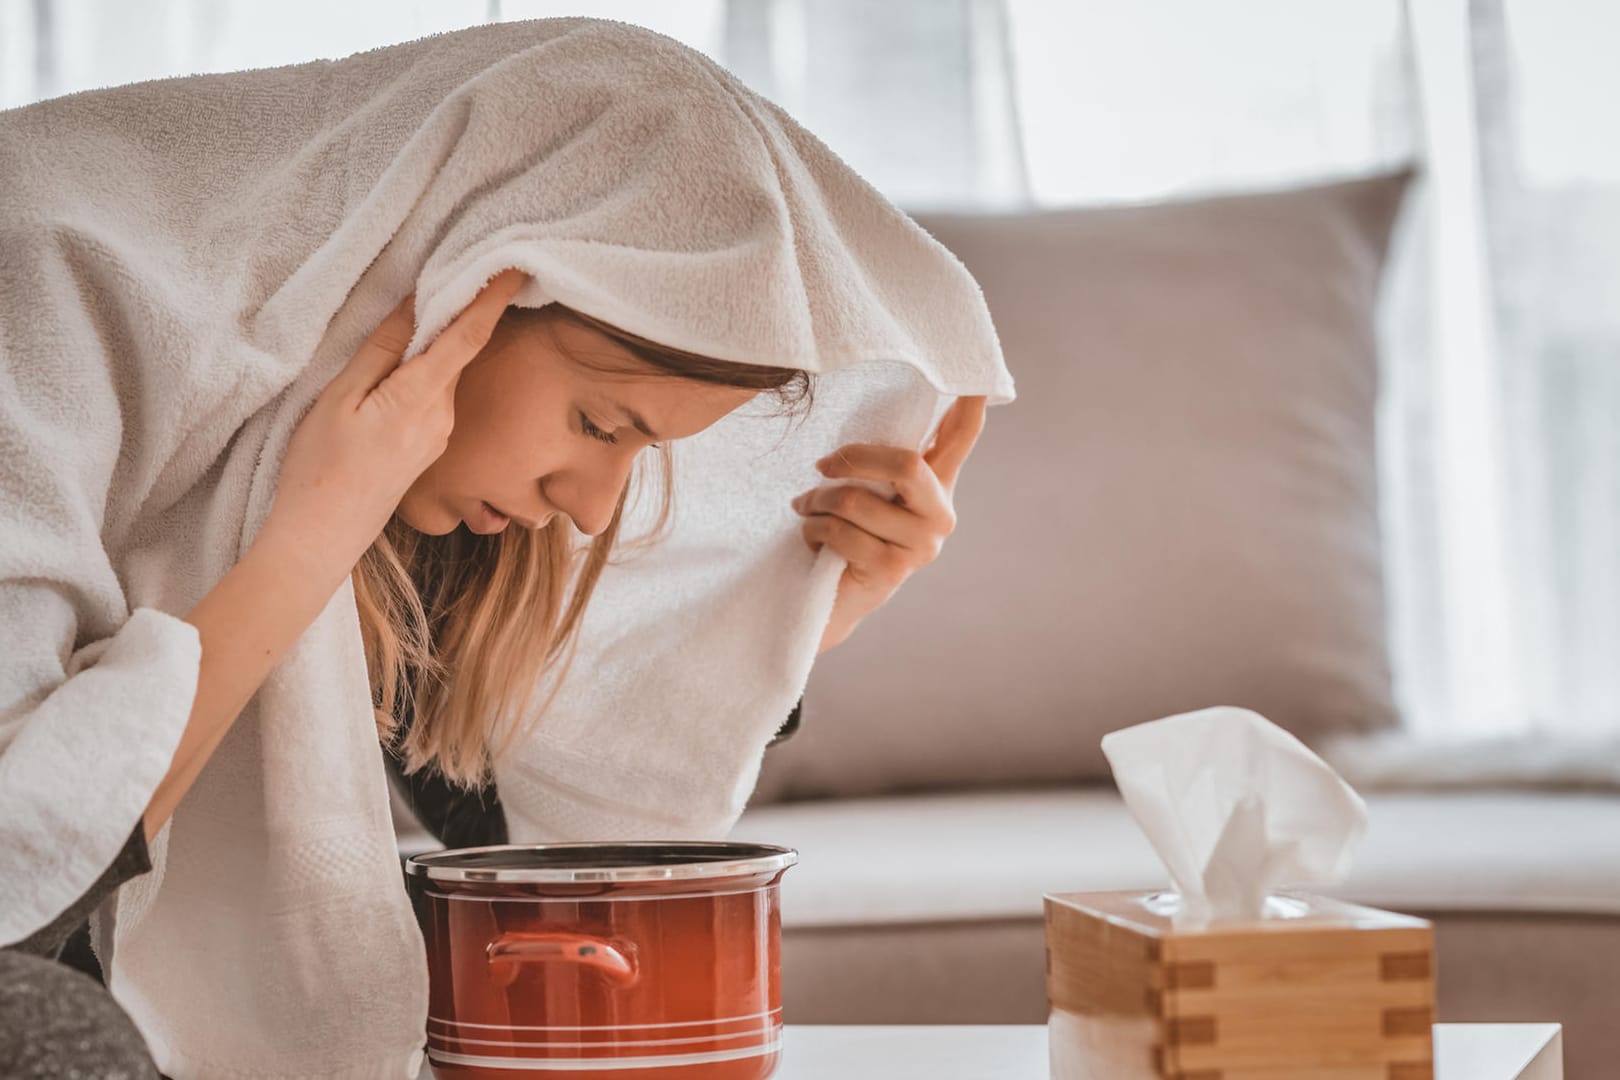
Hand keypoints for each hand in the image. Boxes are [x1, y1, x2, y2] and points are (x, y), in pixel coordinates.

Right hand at [262, 268, 527, 577]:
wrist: (322, 536)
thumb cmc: (321, 466)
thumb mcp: (341, 398)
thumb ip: (381, 351)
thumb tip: (414, 306)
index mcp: (422, 398)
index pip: (469, 336)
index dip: (493, 298)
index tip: (516, 267)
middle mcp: (444, 417)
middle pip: (460, 350)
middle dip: (463, 312)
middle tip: (463, 268)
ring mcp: (440, 435)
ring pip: (447, 373)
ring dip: (442, 342)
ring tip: (429, 307)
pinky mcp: (430, 447)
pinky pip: (436, 394)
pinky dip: (431, 370)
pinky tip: (409, 361)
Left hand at [793, 396, 987, 653]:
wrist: (835, 598)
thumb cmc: (849, 532)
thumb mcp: (869, 490)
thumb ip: (880, 462)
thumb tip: (872, 411)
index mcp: (938, 485)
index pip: (961, 438)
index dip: (970, 406)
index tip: (979, 376)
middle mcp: (940, 514)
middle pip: (906, 465)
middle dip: (853, 458)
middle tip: (820, 464)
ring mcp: (921, 546)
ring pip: (855, 500)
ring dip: (816, 501)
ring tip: (805, 507)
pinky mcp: (892, 570)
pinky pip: (839, 531)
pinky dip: (813, 528)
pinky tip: (812, 536)